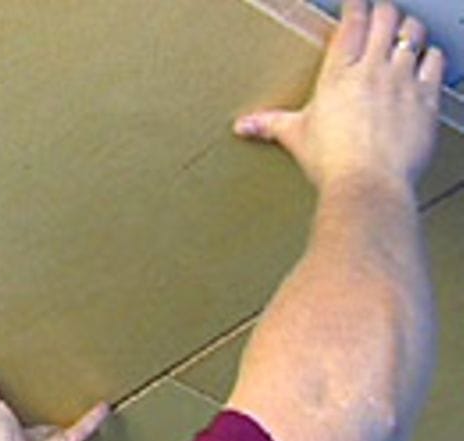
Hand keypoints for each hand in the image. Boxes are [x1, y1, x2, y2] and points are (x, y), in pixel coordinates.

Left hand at [0, 355, 109, 440]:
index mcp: (3, 427)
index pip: (7, 407)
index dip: (9, 396)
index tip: (13, 382)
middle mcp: (25, 438)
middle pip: (35, 419)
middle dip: (41, 406)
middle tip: (49, 388)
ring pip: (60, 427)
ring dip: (68, 414)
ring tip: (78, 396)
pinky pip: (83, 430)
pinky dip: (93, 419)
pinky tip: (104, 406)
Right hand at [234, 0, 443, 191]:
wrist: (367, 184)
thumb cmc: (331, 162)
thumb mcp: (296, 138)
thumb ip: (271, 125)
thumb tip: (243, 125)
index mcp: (338, 74)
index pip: (351, 22)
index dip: (354, 4)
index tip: (354, 1)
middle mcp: (372, 70)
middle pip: (386, 17)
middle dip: (384, 10)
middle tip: (379, 12)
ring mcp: (402, 81)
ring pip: (413, 33)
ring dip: (408, 28)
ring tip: (403, 30)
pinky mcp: (426, 98)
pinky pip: (435, 62)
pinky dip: (431, 55)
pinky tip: (425, 60)